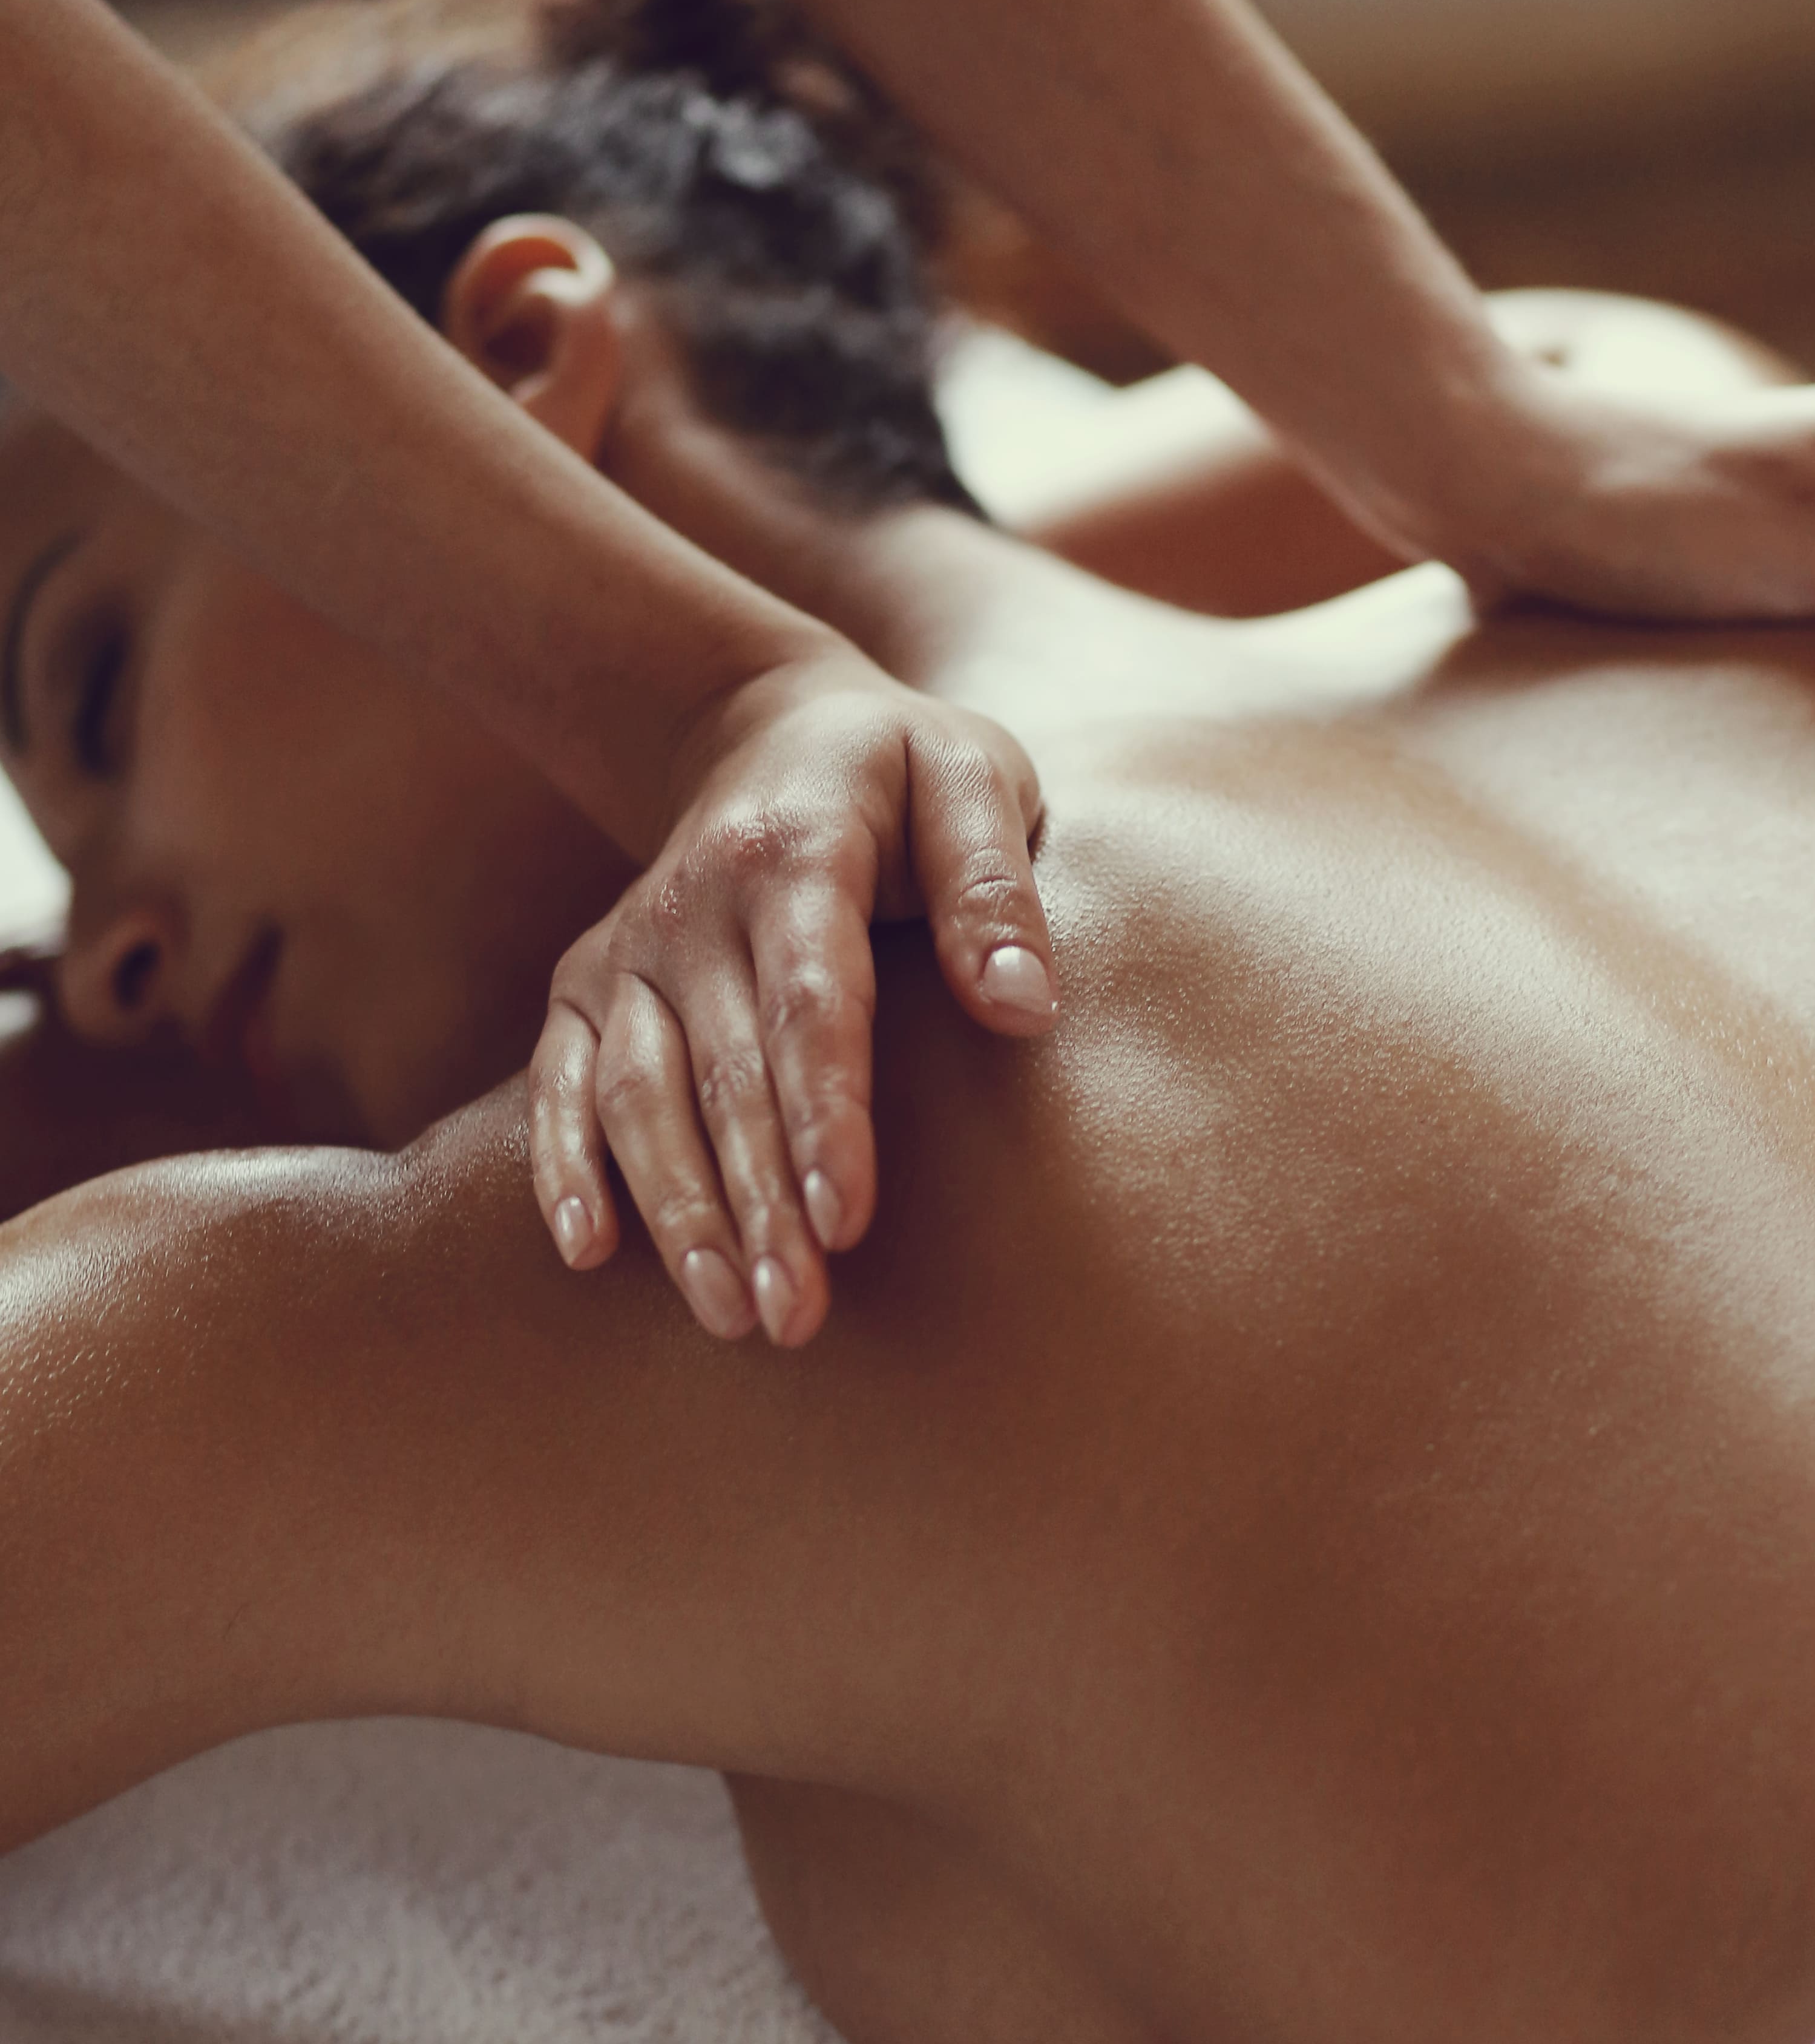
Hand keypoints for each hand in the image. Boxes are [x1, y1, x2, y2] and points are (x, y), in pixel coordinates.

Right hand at [527, 654, 1055, 1347]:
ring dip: (677, 1211)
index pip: (811, 1003)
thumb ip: (995, 886)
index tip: (847, 1220)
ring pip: (633, 1094)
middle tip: (793, 1317)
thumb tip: (1027, 1008)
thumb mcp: (973, 777)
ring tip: (730, 1315)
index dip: (826, 1115)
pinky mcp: (584, 982)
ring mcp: (629, 948)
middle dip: (757, 1204)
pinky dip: (561, 1165)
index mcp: (795, 852)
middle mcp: (692, 904)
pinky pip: (558, 1082)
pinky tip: (586, 1253)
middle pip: (723, 1074)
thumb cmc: (899, 770)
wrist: (765, 726)